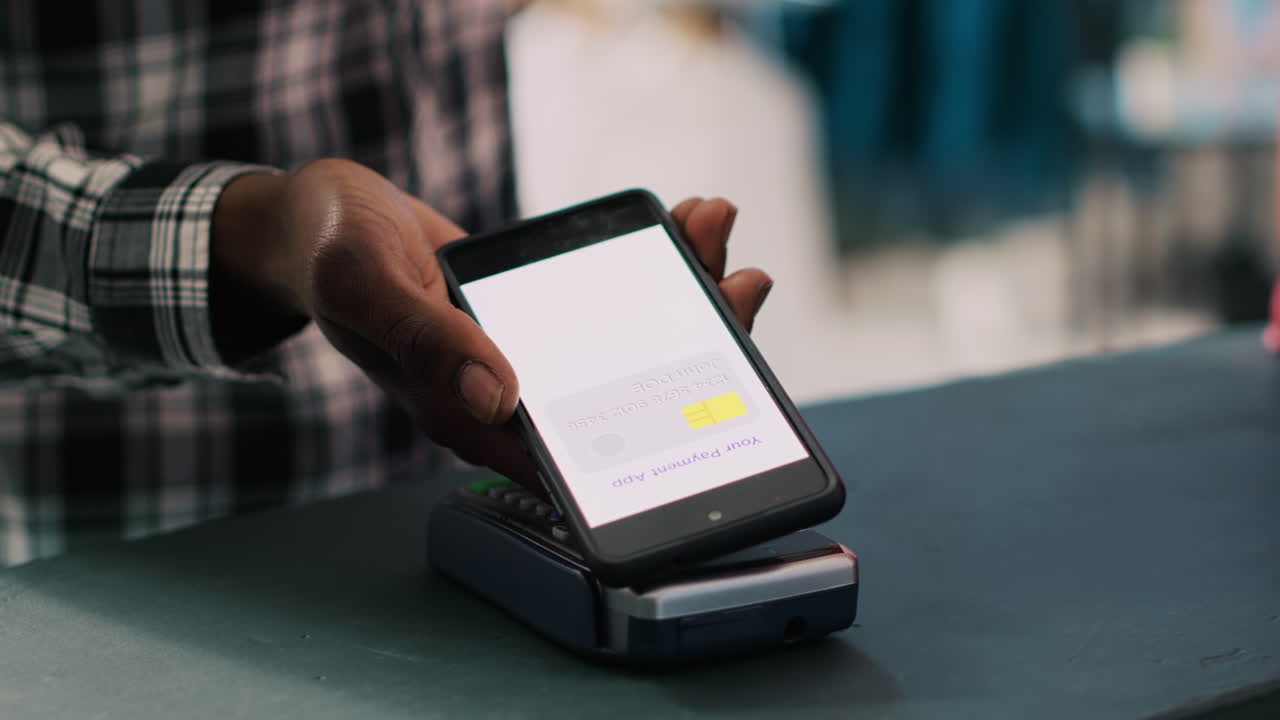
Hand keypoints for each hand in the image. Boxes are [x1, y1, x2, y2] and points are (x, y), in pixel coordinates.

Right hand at [212, 159, 772, 481]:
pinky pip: (606, 299)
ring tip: (716, 231)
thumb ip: (427, 340)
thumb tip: (500, 395)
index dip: (645, 429)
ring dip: (679, 289)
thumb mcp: (367, 286)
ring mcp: (523, 354)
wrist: (323, 215)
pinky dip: (647, 262)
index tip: (714, 387)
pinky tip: (683, 222)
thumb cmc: (331, 253)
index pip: (571, 448)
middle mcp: (504, 394)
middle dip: (687, 341)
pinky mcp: (535, 316)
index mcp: (465, 412)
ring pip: (621, 340)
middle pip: (615, 391)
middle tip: (741, 285)